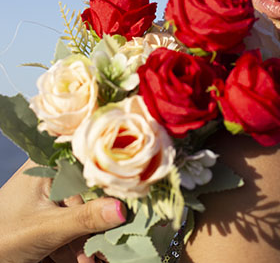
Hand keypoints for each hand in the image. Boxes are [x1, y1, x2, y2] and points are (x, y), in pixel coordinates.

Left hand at [0, 160, 125, 262]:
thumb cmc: (3, 238)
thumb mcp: (46, 229)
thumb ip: (84, 219)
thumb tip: (123, 209)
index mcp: (46, 163)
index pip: (89, 161)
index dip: (112, 176)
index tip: (133, 193)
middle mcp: (50, 173)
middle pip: (89, 191)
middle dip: (99, 221)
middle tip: (110, 244)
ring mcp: (50, 196)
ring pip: (82, 212)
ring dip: (89, 239)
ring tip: (94, 261)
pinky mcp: (49, 217)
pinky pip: (73, 226)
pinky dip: (78, 245)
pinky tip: (85, 261)